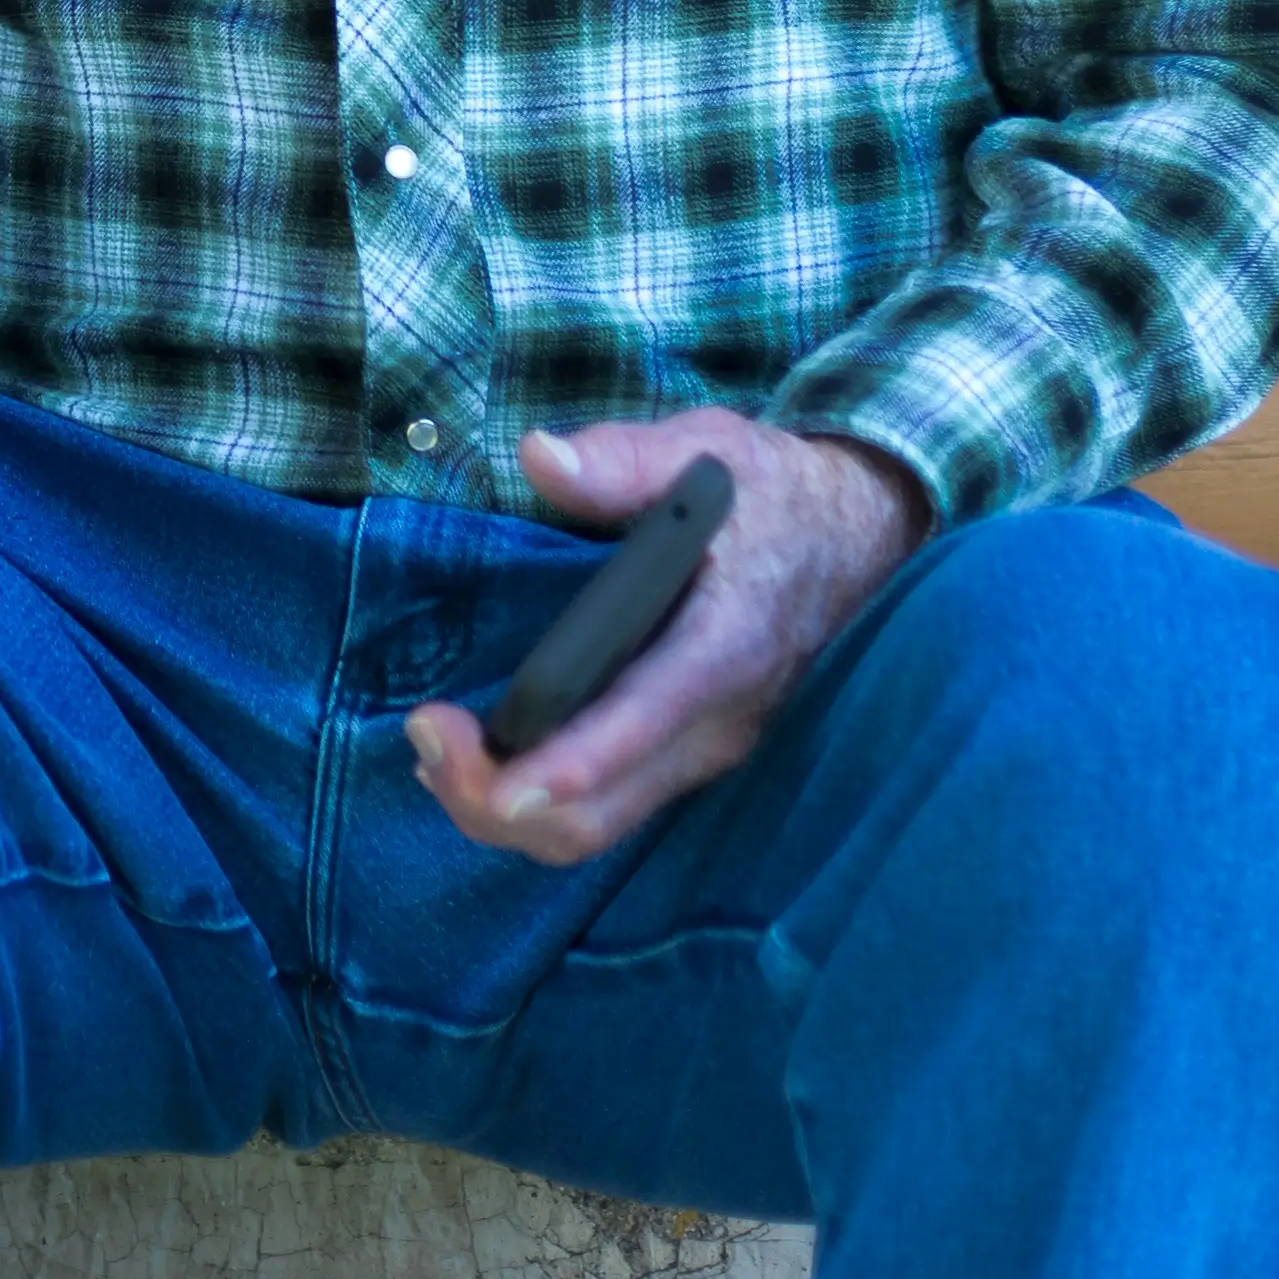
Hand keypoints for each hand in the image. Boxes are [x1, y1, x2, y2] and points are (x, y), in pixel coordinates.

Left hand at [402, 413, 924, 865]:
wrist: (852, 540)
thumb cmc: (768, 493)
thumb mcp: (707, 451)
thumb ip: (624, 459)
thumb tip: (539, 458)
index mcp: (727, 644)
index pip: (648, 719)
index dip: (575, 763)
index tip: (502, 783)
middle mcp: (717, 722)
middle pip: (600, 810)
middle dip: (499, 800)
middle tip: (426, 734)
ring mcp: (700, 751)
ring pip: (593, 827)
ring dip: (500, 808)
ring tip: (433, 746)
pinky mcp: (681, 757)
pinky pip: (601, 809)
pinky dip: (528, 801)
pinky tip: (477, 754)